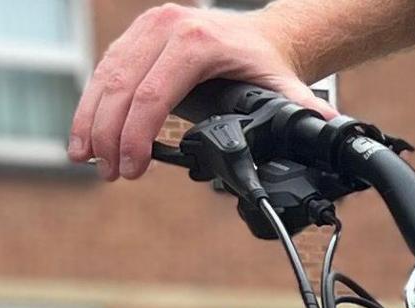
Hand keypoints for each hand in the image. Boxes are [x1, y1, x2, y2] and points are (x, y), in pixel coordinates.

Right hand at [72, 1, 414, 179]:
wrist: (259, 33)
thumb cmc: (266, 62)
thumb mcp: (284, 86)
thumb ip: (300, 112)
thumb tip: (327, 132)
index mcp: (196, 42)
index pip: (153, 93)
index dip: (136, 135)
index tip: (131, 168)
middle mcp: (165, 27)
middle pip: (122, 86)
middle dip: (109, 135)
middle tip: (107, 173)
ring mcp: (146, 28)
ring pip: (106, 76)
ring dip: (91, 121)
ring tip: (87, 159)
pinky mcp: (135, 35)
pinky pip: (105, 69)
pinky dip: (93, 104)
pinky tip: (87, 134)